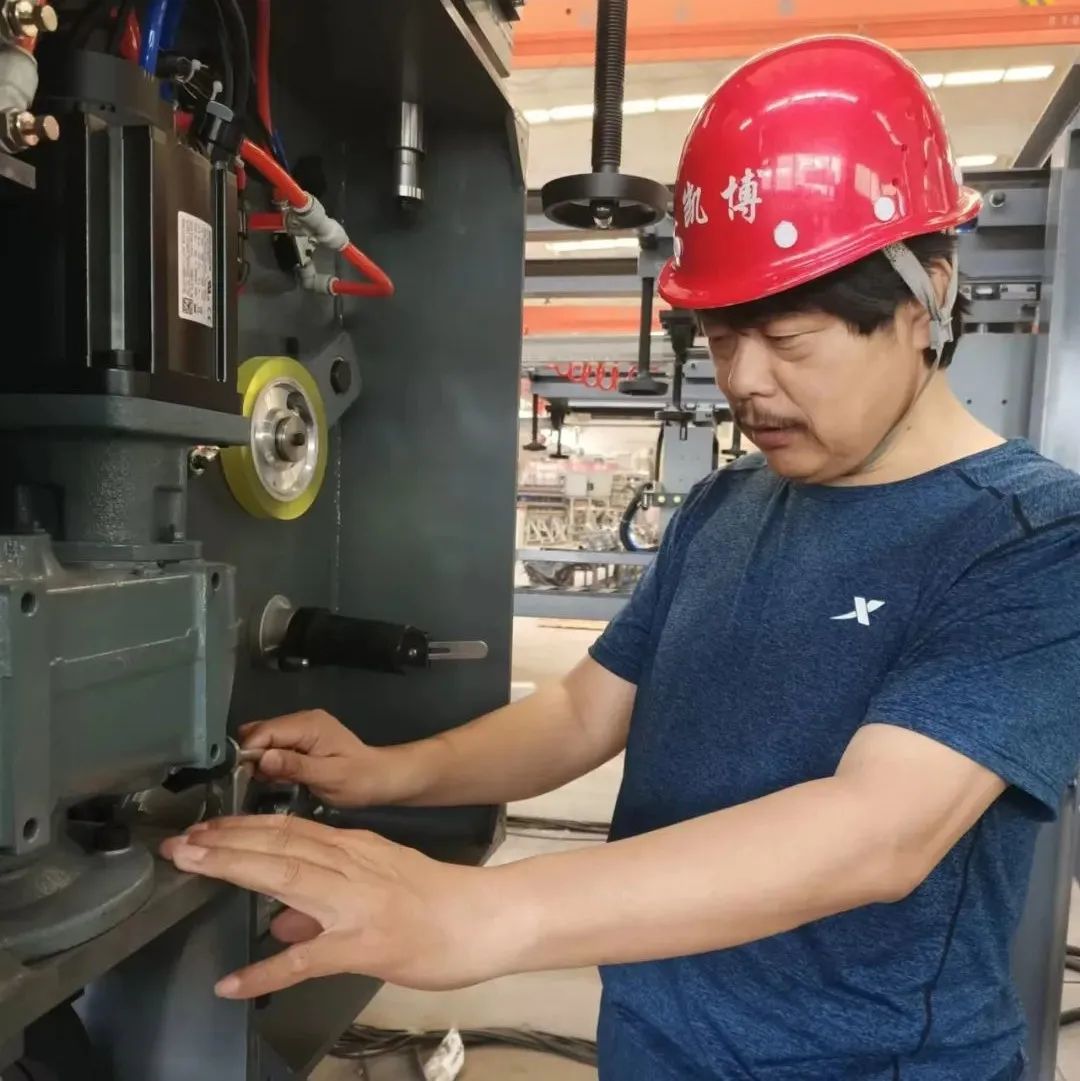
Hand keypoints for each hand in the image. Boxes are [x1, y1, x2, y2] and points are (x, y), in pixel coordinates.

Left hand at [160, 816, 523, 998]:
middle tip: (179, 841)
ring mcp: (354, 902)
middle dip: (224, 840)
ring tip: (192, 865)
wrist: (485, 918)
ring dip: (235, 869)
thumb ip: (329, 896)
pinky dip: (265, 971)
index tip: (203, 828)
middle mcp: (349, 864)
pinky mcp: (363, 945)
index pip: (289, 829)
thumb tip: (283, 922)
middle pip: (278, 845)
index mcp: (353, 849)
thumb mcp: (380, 882)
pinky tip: (234, 984)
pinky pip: (305, 960)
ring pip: (286, 877)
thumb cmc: (437, 901)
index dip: (242, 826)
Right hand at [240, 710, 394, 806]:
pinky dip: (271, 762)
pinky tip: (280, 778)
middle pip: (261, 732)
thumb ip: (295, 766)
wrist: (380, 778)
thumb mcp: (328, 776)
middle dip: (252, 756)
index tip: (244, 776)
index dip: (250, 751)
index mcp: (309, 724)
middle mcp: (303, 720)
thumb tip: (262, 758)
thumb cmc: (358, 779)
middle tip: (260, 781)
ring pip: (265, 739)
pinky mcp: (301, 740)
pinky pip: (275, 746)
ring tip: (272, 781)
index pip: (265, 730)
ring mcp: (302, 729)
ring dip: (261, 760)